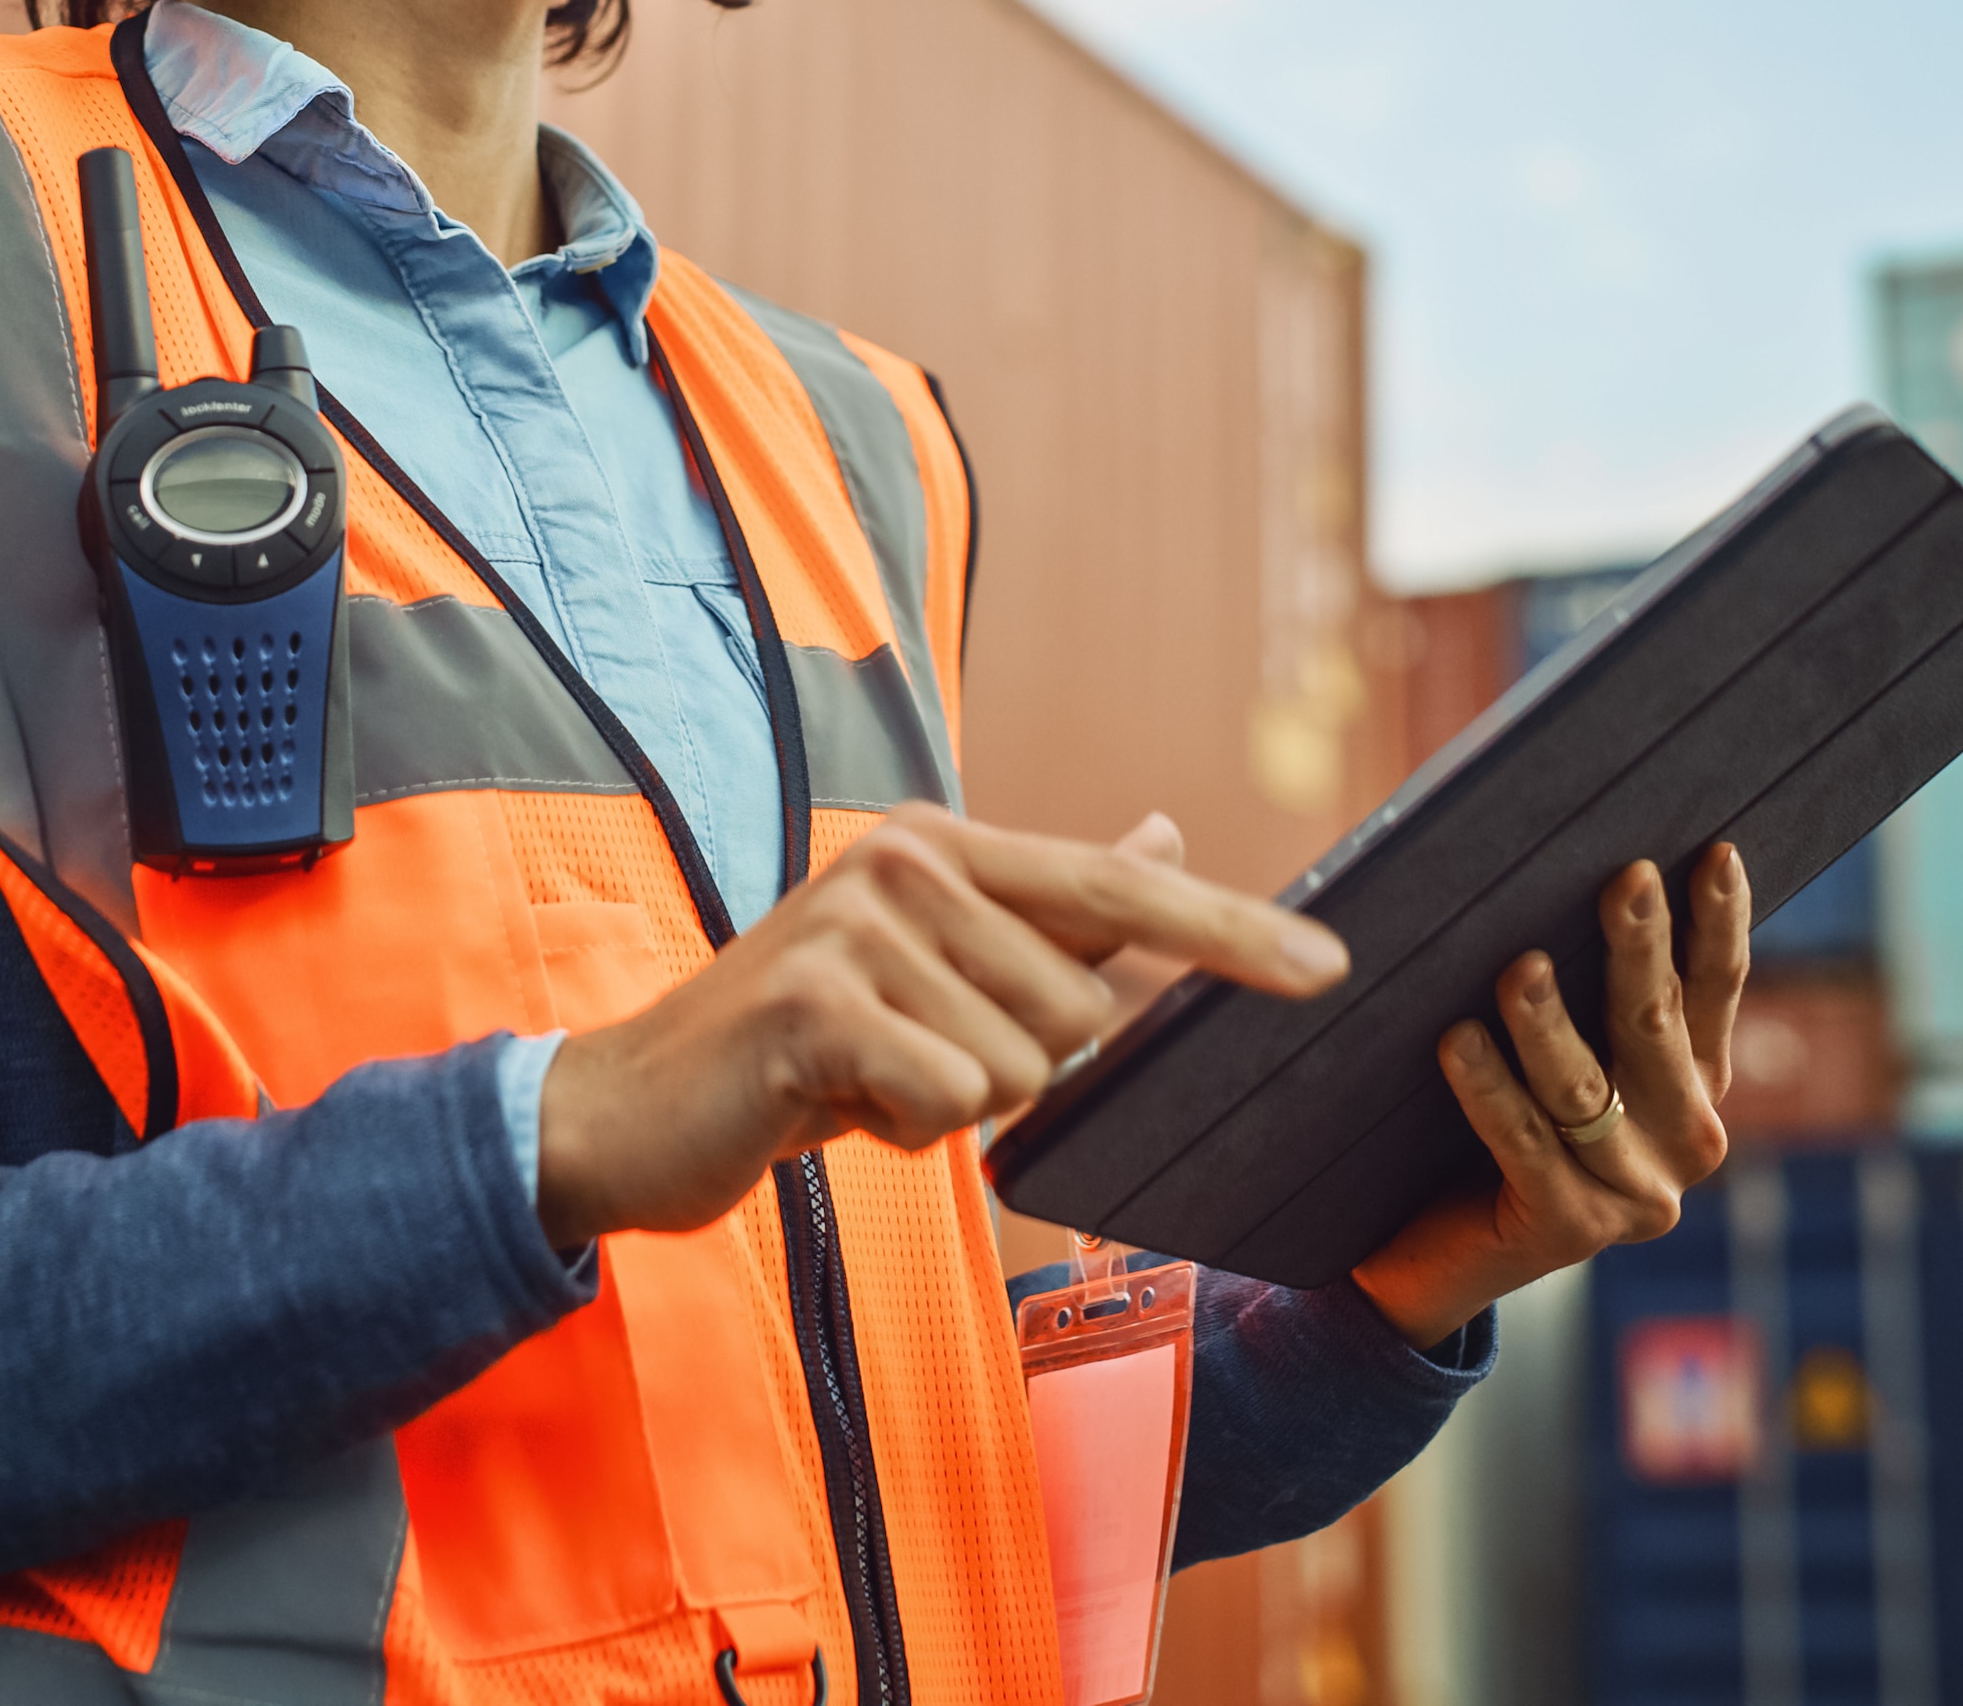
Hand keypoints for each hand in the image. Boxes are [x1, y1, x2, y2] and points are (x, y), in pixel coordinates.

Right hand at [533, 806, 1346, 1253]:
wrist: (631, 1109)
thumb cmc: (801, 1048)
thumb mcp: (932, 969)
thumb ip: (1052, 910)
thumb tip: (1166, 829)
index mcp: (947, 848)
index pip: (1121, 886)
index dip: (1231, 930)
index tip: (1331, 967)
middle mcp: (907, 862)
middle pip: (1078, 1013)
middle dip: (1012, 1070)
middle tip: (905, 1063)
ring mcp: (856, 926)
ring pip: (1019, 1068)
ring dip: (949, 1107)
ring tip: (861, 1082)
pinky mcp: (817, 1004)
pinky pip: (949, 1100)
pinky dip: (901, 1133)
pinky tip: (831, 1109)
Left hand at [1347, 843, 1751, 1348]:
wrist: (1438, 1250)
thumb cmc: (1494, 1116)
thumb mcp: (1554, 1044)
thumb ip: (1577, 982)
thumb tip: (1554, 867)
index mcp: (1695, 1080)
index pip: (1716, 985)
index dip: (1720, 920)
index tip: (1714, 853)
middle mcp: (1687, 1138)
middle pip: (1655, 1025)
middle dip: (1641, 948)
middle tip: (1626, 878)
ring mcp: (1637, 1194)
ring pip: (1586, 1090)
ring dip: (1550, 1025)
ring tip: (1518, 969)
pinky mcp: (1572, 1231)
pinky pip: (1525, 1145)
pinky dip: (1490, 1091)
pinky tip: (1457, 1042)